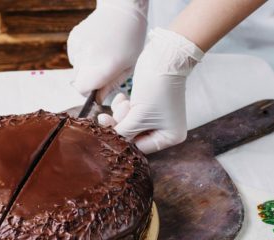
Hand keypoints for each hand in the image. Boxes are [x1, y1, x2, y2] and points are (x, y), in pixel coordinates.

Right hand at [67, 0, 147, 101]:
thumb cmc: (131, 40)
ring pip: (76, 68)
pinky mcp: (73, 38)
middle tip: (102, 70)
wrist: (123, 9)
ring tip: (101, 55)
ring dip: (86, 67)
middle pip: (78, 80)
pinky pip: (74, 56)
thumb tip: (97, 98)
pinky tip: (96, 47)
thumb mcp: (128, 66)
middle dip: (88, 80)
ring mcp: (79, 46)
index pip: (82, 89)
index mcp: (104, 66)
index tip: (97, 88)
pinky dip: (82, 56)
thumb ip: (111, 85)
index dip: (88, 92)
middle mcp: (88, 56)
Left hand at [98, 28, 203, 153]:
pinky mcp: (147, 106)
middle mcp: (165, 130)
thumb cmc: (156, 88)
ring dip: (121, 114)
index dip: (122, 141)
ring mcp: (156, 117)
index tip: (106, 133)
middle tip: (103, 118)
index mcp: (170, 137)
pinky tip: (122, 98)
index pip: (139, 147)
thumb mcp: (138, 116)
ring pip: (129, 124)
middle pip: (133, 136)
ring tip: (123, 102)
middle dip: (120, 125)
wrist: (164, 57)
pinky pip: (130, 114)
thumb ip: (123, 132)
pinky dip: (123, 107)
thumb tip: (109, 143)